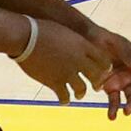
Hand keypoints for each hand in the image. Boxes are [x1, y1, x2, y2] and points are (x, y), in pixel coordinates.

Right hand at [15, 15, 130, 110]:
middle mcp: (78, 60)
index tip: (103, 70)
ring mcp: (67, 72)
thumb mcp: (64, 31)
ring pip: (81, 88)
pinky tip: (64, 101)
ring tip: (79, 95)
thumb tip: (74, 45)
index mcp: (82, 45)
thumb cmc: (41, 29)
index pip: (102, 59)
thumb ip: (73, 41)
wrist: (26, 38)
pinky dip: (65, 100)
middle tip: (95, 86)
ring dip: (80, 93)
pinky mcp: (54, 82)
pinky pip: (64, 96)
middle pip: (96, 75)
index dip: (104, 66)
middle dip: (97, 81)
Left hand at [90, 26, 130, 116]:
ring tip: (125, 112)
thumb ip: (127, 54)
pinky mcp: (111, 88)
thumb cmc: (102, 38)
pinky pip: (115, 101)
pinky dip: (114, 109)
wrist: (84, 41)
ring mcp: (123, 82)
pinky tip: (111, 116)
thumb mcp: (115, 43)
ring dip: (130, 106)